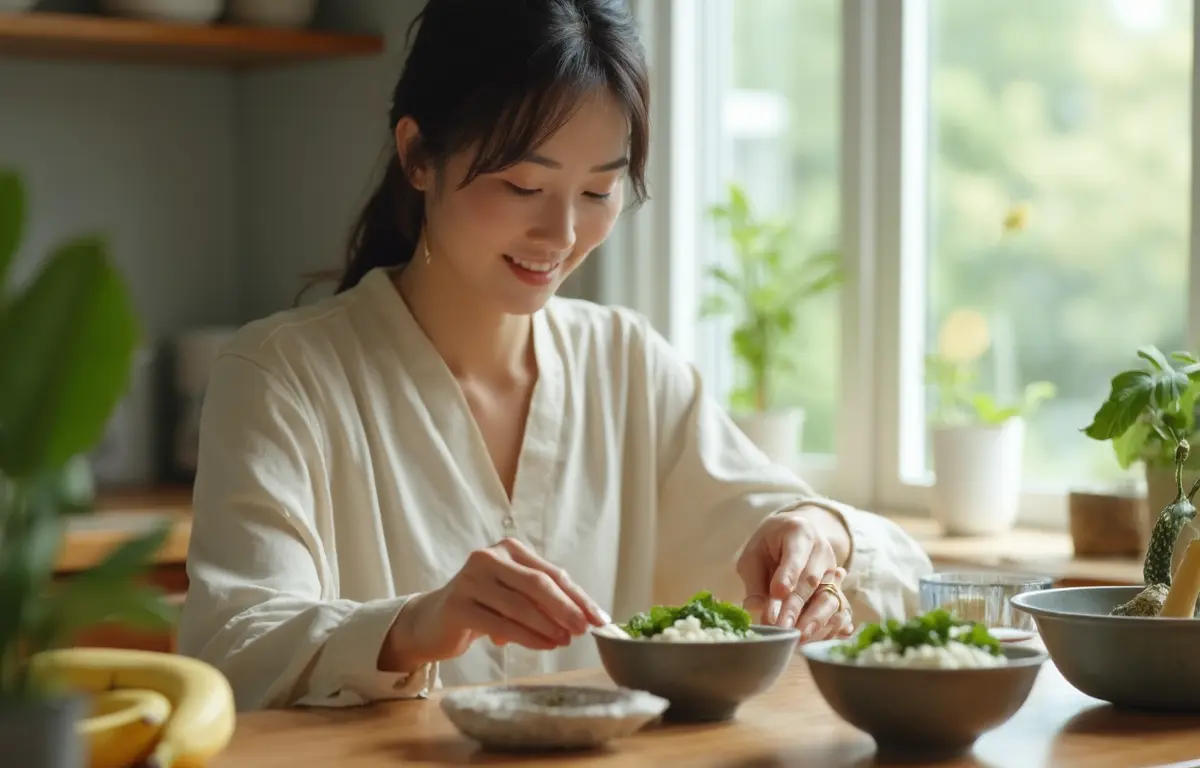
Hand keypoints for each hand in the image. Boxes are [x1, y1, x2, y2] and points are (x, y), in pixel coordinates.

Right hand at [380, 537, 609, 670]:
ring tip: (566, 641)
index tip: (599, 618)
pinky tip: (544, 646)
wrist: (432, 621)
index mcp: (508, 549)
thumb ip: (544, 600)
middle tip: (585, 630)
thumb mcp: (514, 596)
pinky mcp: (457, 605)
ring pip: (520, 605)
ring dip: (548, 626)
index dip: (578, 596)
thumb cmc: (483, 606)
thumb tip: (586, 617)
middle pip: (538, 584)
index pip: (551, 573)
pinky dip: (527, 637)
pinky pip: (501, 623)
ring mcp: (470, 580)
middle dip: (566, 609)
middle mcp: (488, 558)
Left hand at [737, 506, 854, 641]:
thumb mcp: (753, 555)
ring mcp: (833, 572)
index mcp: (800, 532)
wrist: (792, 537)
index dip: (788, 574)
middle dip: (795, 606)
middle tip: (780, 626)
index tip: (778, 593)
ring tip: (798, 637)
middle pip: (811, 580)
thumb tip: (755, 608)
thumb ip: (754, 581)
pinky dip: (828, 628)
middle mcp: (822, 551)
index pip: (796, 553)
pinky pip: (838, 611)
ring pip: (830, 598)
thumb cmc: (768, 546)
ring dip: (814, 620)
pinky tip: (815, 639)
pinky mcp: (838, 590)